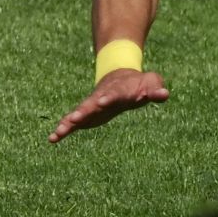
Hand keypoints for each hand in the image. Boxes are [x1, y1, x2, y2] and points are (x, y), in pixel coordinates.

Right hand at [49, 68, 169, 143]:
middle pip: (92, 104)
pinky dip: (64, 128)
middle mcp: (102, 97)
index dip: (109, 98)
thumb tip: (164, 94)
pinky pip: (73, 121)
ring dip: (69, 122)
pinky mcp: (86, 114)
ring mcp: (92, 105)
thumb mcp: (151, 83)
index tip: (102, 102)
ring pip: (79, 113)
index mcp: (119, 90)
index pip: (115, 94)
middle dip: (83, 111)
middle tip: (73, 119)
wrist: (122, 78)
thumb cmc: (140, 83)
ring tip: (58, 132)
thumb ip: (156, 90)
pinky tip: (53, 138)